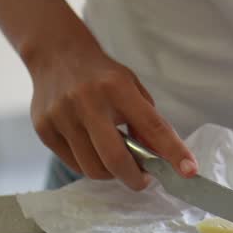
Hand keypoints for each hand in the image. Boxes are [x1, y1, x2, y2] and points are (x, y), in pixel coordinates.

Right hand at [29, 35, 196, 190]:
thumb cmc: (101, 76)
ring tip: (115, 159)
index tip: (189, 171)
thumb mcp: (131, 88)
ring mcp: (61, 116)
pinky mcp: (44, 128)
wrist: (55, 53)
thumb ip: (148, 122)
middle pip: (115, 159)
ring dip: (111, 173)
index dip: (173, 152)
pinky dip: (90, 165)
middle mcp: (87, 101)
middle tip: (142, 179)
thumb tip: (164, 160)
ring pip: (93, 169)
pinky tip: (92, 149)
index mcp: (116, 87)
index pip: (152, 126)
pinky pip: (74, 164)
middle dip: (134, 179)